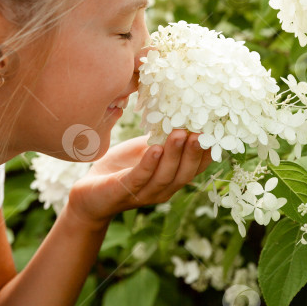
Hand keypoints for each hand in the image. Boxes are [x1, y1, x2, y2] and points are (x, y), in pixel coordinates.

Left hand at [64, 130, 212, 230]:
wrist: (89, 193)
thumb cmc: (120, 167)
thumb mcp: (145, 149)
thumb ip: (163, 138)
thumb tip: (181, 112)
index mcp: (172, 179)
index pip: (196, 168)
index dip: (207, 152)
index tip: (216, 131)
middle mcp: (163, 189)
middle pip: (185, 172)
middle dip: (195, 152)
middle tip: (203, 131)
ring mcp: (144, 193)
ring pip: (166, 175)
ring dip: (175, 154)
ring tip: (182, 134)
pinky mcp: (124, 190)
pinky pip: (139, 177)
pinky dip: (149, 163)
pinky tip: (155, 148)